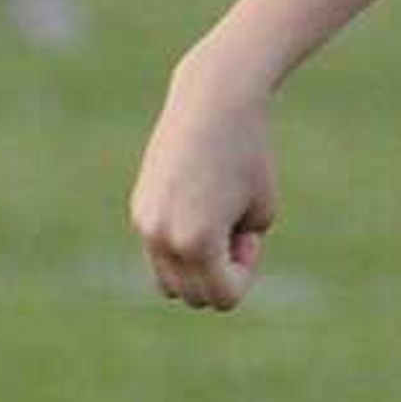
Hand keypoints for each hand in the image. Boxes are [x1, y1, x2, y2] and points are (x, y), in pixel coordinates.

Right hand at [133, 65, 280, 310]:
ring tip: (216, 224)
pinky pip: (159, 253)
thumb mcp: (261, 213)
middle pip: (193, 296)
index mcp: (197, 241)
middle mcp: (162, 237)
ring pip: (169, 282)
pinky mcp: (138, 209)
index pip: (223, 297)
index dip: (244, 274)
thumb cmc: (250, 157)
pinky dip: (182, 246)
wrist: (213, 104)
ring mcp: (145, 224)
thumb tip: (203, 272)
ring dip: (197, 267)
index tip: (249, 237)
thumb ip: (235, 254)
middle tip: (236, 229)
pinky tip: (201, 210)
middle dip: (220, 273)